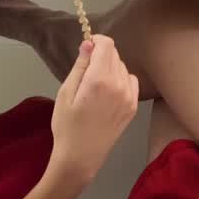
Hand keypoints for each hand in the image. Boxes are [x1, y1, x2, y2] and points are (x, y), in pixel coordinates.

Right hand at [48, 36, 139, 188]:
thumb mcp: (66, 93)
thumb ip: (80, 66)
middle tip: (86, 71)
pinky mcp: (133, 107)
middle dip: (101, 56)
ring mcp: (129, 97)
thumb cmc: (67, 126)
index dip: (96, 41)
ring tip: (95, 85)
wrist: (80, 157)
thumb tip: (89, 44)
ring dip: (111, 68)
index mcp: (99, 80)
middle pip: (115, 55)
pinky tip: (108, 92)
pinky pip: (130, 81)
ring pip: (123, 67)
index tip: (87, 47)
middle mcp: (119, 85)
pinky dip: (121, 80)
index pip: (107, 45)